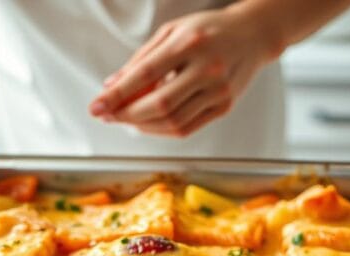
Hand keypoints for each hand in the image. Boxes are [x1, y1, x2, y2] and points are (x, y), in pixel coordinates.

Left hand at [88, 6, 277, 137]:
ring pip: (173, 122)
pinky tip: (148, 123)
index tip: (97, 106)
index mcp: (189, 43)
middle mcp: (207, 68)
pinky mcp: (224, 107)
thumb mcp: (171, 32)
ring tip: (127, 118)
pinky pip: (187, 128)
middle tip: (108, 114)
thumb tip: (112, 86)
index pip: (145, 75)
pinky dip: (162, 130)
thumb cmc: (208, 30)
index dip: (117, 95)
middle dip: (127, 114)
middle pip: (159, 104)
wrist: (253, 35)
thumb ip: (141, 59)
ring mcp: (218, 91)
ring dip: (143, 126)